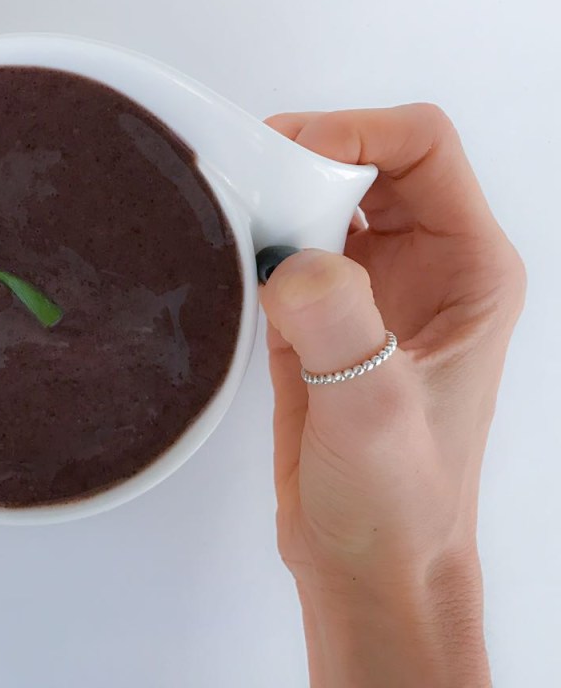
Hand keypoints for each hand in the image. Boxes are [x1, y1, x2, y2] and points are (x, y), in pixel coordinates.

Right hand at [260, 104, 524, 685]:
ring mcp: (369, 292)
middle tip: (245, 182)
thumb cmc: (400, 503)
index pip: (422, 148)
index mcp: (469, 270)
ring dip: (274, 200)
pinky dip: (253, 242)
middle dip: (304, 158)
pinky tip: (226, 262)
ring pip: (321, 202)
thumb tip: (291, 259)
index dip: (355, 132)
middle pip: (364, 163)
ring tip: (228, 217)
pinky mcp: (322, 320)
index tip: (287, 155)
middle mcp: (424, 267)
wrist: (369, 563)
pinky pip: (286, 249)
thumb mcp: (376, 415)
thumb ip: (341, 327)